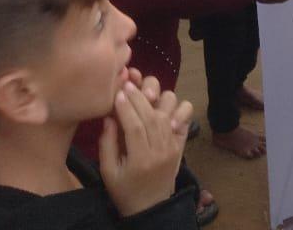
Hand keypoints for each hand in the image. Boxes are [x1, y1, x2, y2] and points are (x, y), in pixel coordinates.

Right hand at [98, 78, 193, 216]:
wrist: (151, 208)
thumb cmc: (125, 191)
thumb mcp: (108, 172)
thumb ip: (107, 144)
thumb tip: (109, 116)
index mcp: (141, 160)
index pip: (135, 126)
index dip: (126, 107)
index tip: (117, 94)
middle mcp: (161, 150)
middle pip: (153, 115)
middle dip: (138, 96)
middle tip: (127, 85)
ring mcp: (174, 145)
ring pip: (172, 112)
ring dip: (159, 99)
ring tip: (146, 96)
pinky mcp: (182, 143)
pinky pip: (185, 118)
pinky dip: (177, 108)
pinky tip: (162, 108)